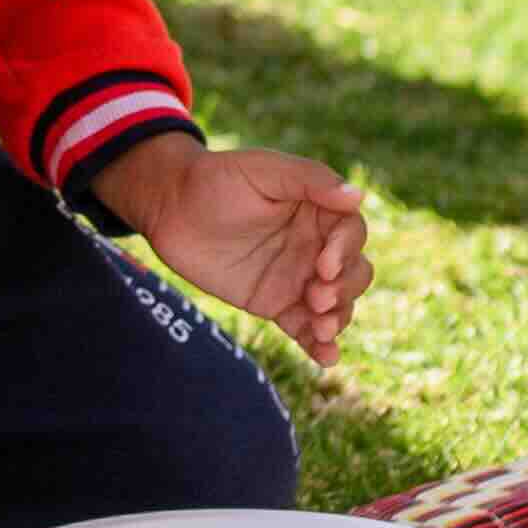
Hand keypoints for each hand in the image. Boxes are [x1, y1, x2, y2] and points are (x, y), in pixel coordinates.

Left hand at [99, 134, 370, 369]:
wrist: (169, 207)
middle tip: (316, 297)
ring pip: (336, 303)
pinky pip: (305, 328)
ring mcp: (297, 277)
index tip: (324, 265)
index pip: (352, 233)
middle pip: (353, 272)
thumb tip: (358, 196)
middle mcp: (314, 245)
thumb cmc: (216, 179)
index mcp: (318, 210)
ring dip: (338, 318)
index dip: (346, 252)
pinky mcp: (275, 303)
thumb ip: (310, 180)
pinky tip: (326, 358)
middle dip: (345, 289)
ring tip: (322, 328)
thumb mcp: (263, 170)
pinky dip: (320, 345)